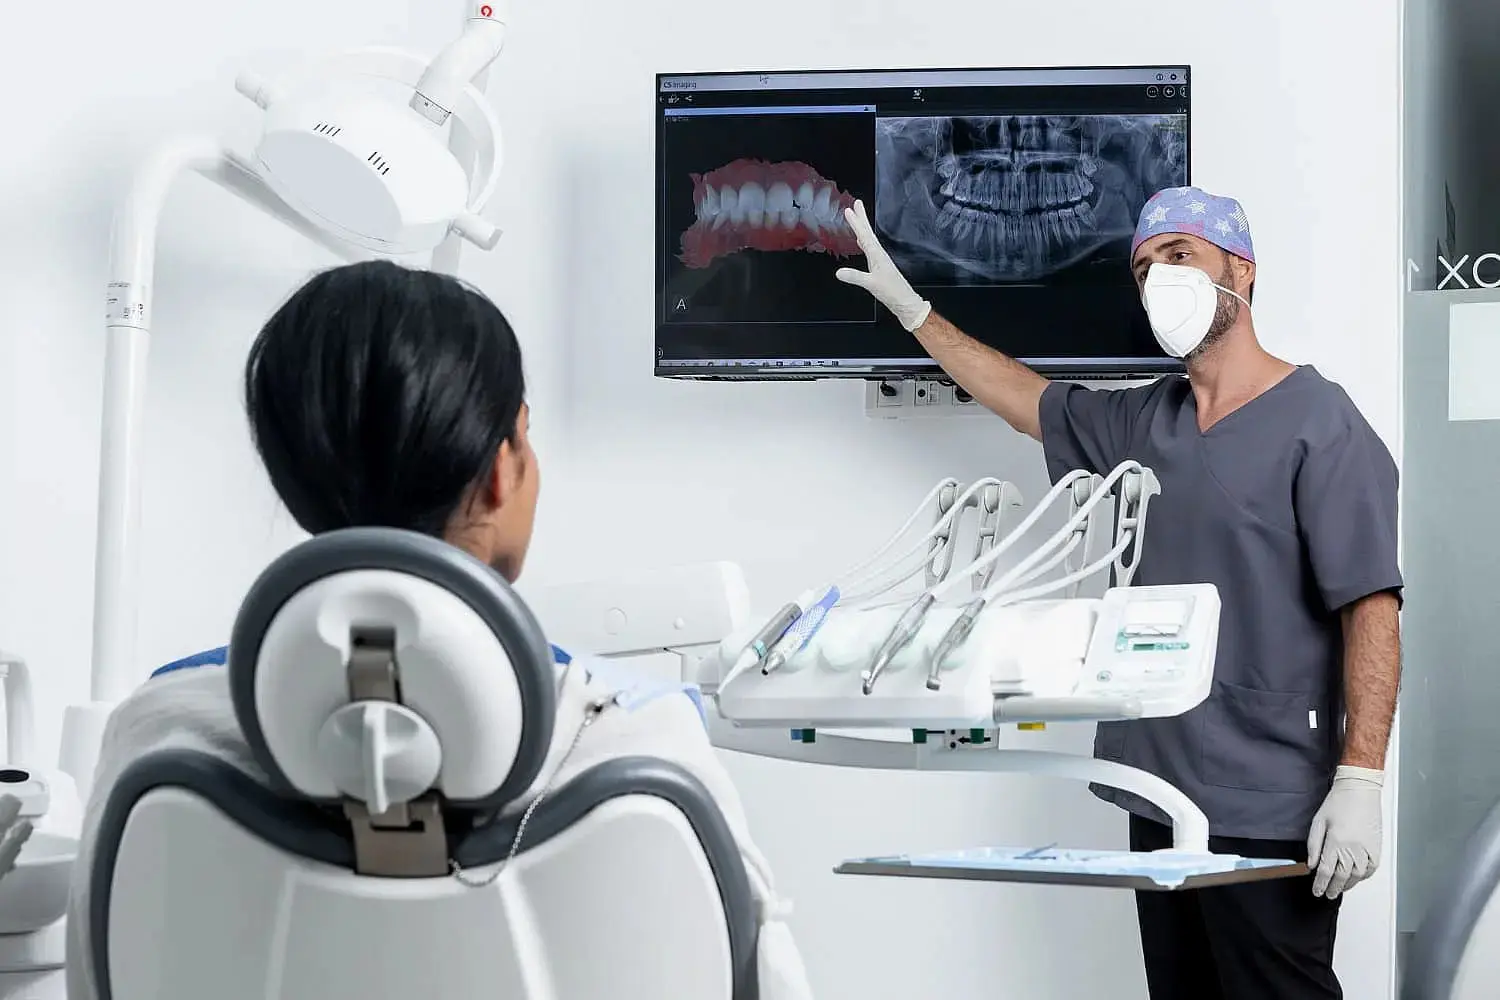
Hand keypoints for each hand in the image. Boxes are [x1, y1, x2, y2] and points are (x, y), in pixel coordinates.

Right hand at [834, 200, 931, 331]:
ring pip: (868, 239)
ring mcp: (879, 260)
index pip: (865, 235)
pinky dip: (864, 242)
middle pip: (868, 233)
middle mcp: (879, 255)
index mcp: (877, 256)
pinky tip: (861, 242)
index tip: (850, 209)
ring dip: (862, 228)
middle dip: (862, 218)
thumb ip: (856, 277)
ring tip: (857, 218)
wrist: (905, 302)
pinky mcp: (879, 267)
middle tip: (856, 203)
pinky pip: (869, 249)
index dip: (857, 223)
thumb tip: (838, 272)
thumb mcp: (872, 284)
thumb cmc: (892, 293)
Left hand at [1307, 765, 1383, 898]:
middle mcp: (1352, 849)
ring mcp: (1367, 849)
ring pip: (1357, 875)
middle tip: (1328, 895)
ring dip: (1348, 884)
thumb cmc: (1337, 803)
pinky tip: (1356, 878)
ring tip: (1340, 889)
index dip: (1320, 884)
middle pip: (1342, 876)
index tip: (1317, 892)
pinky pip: (1371, 868)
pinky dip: (1364, 876)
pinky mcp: (1377, 847)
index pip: (1326, 871)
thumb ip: (1314, 845)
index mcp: (1336, 842)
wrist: (1360, 790)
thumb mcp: (1318, 821)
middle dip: (1333, 888)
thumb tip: (1311, 865)